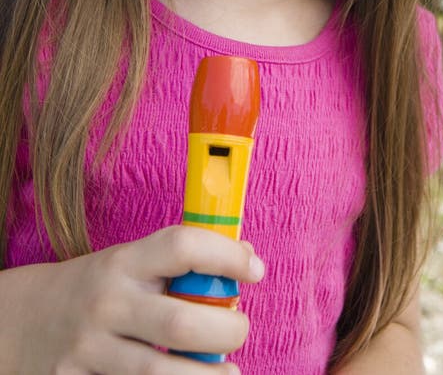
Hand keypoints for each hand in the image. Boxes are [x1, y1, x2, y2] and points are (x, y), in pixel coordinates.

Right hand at [1, 225, 263, 373]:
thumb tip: (247, 257)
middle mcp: (107, 304)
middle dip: (226, 331)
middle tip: (238, 330)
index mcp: (125, 262)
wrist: (22, 320)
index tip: (254, 270)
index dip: (226, 256)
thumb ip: (180, 261)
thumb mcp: (130, 261)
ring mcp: (89, 350)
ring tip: (228, 373)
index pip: (182, 247)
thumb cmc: (97, 288)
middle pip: (181, 324)